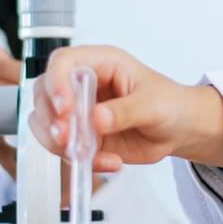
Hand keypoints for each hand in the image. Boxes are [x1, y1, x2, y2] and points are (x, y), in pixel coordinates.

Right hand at [29, 45, 222, 171]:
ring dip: (57, 142)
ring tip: (83, 155)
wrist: (178, 129)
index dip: (56, 82)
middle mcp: (83, 85)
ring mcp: (79, 111)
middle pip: (44, 93)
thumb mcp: (153, 105)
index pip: (63, 61)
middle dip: (50, 118)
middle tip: (66, 137)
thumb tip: (97, 118)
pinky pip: (65, 148)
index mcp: (101, 63)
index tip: (64, 108)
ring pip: (46, 123)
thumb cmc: (170, 104)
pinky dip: (79, 159)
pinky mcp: (81, 136)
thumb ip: (125, 111)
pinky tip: (108, 162)